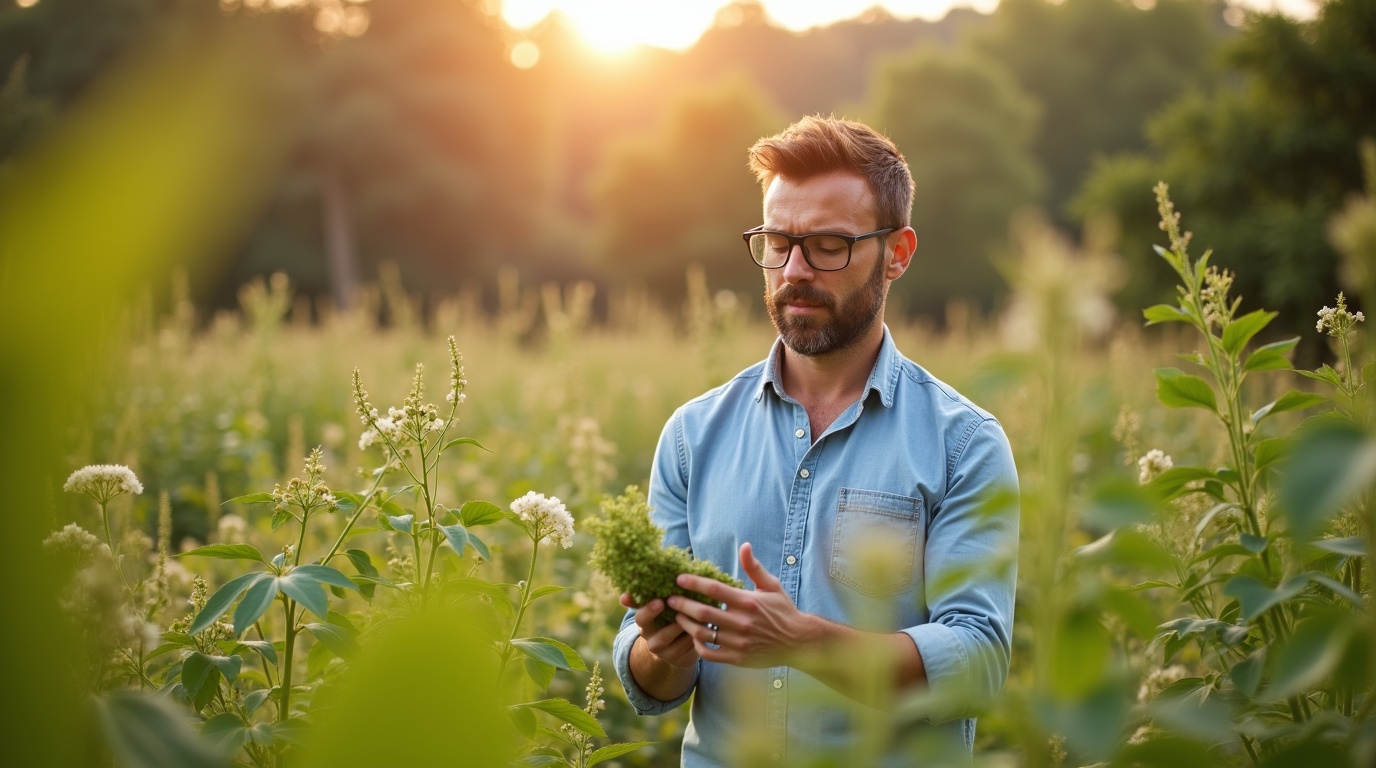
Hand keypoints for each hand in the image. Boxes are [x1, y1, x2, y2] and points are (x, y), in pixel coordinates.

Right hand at [621, 593, 699, 670]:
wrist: (678, 650)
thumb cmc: (668, 621)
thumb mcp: (656, 611)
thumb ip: (644, 601)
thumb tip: (622, 597)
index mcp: (645, 626)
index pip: (641, 618)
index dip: (648, 611)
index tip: (659, 601)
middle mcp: (652, 642)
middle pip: (659, 634)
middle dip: (666, 620)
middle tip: (672, 607)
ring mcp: (667, 654)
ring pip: (679, 638)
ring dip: (689, 624)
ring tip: (700, 611)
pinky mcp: (680, 661)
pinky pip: (691, 645)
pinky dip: (699, 634)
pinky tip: (707, 624)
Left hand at [667, 542, 817, 667]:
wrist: (798, 642)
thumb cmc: (783, 611)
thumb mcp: (771, 586)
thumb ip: (754, 567)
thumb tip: (745, 545)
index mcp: (748, 602)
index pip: (714, 589)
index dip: (694, 583)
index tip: (679, 579)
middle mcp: (742, 622)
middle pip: (703, 612)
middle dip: (682, 604)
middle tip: (669, 599)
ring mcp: (738, 643)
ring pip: (703, 633)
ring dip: (686, 624)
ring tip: (678, 616)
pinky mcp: (737, 658)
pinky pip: (710, 653)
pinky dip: (698, 645)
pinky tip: (694, 637)